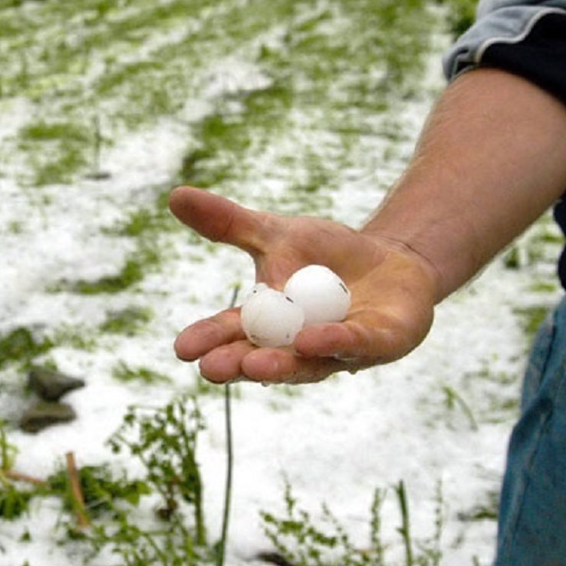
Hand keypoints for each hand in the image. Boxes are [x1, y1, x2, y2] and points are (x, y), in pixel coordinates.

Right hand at [168, 186, 437, 383]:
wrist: (392, 261)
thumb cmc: (325, 256)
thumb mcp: (275, 234)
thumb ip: (228, 223)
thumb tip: (173, 195)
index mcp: (267, 324)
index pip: (232, 334)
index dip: (208, 342)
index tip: (181, 348)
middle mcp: (297, 347)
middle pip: (263, 360)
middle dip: (238, 365)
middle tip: (211, 370)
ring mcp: (338, 351)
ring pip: (307, 363)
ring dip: (280, 365)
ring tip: (253, 367)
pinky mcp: (379, 343)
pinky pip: (354, 345)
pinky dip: (333, 342)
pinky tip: (312, 339)